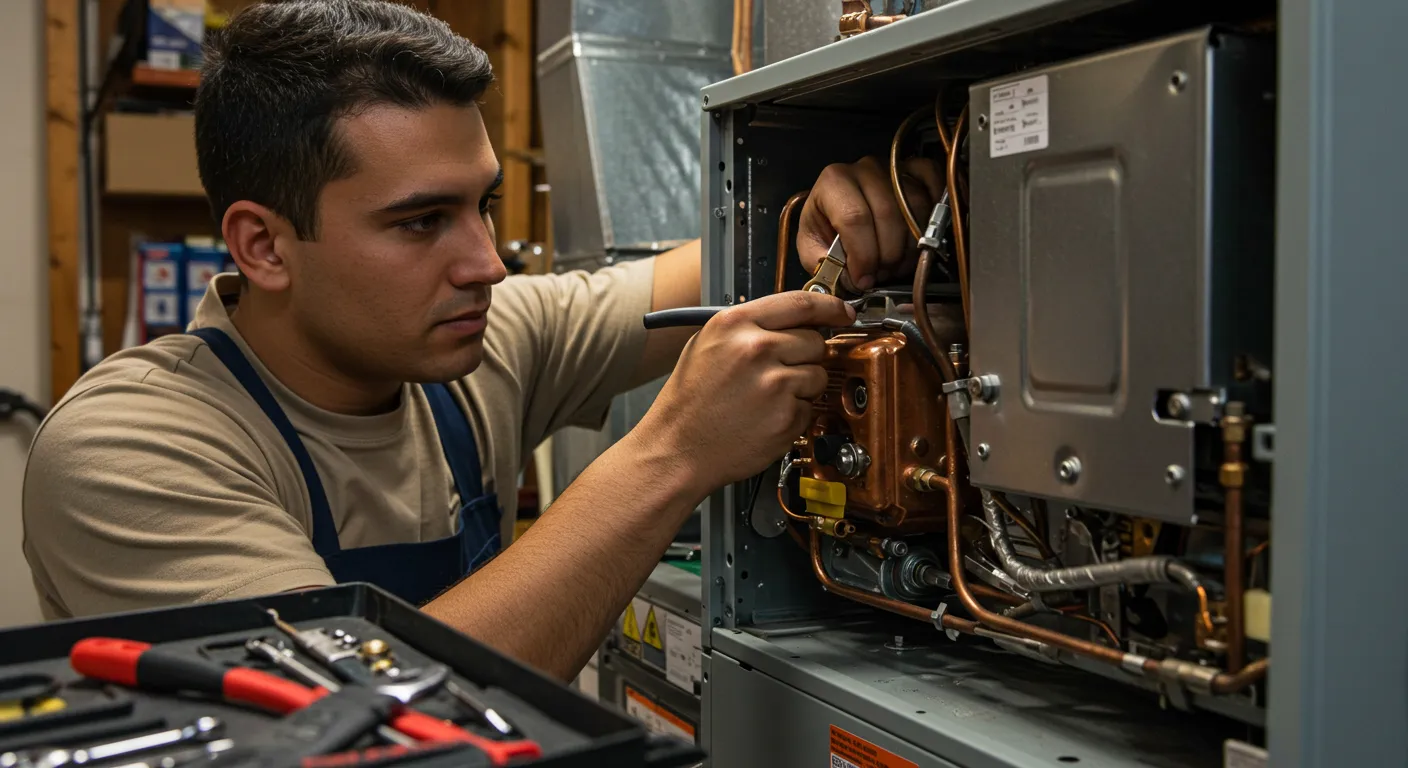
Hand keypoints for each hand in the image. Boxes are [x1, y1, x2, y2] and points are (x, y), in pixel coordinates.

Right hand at [632, 291, 855, 490]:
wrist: (677, 449)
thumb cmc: (688, 403)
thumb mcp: (706, 346)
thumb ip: (748, 328)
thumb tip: (788, 322)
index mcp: (735, 325)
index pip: (801, 303)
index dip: (829, 307)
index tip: (841, 312)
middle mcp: (757, 349)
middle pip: (815, 341)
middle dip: (806, 356)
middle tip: (781, 372)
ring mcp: (775, 383)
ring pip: (818, 375)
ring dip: (802, 387)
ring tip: (766, 399)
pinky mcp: (787, 416)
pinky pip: (810, 408)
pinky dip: (795, 414)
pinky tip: (766, 418)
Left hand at [796, 156, 942, 291]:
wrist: (839, 210)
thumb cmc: (826, 226)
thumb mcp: (812, 246)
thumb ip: (825, 263)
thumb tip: (854, 278)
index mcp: (834, 182)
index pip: (854, 217)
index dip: (863, 255)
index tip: (864, 279)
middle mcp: (865, 169)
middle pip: (887, 214)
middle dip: (887, 255)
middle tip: (882, 275)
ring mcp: (894, 168)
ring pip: (914, 208)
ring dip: (910, 246)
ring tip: (897, 265)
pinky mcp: (917, 170)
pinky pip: (934, 187)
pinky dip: (934, 215)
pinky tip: (922, 238)